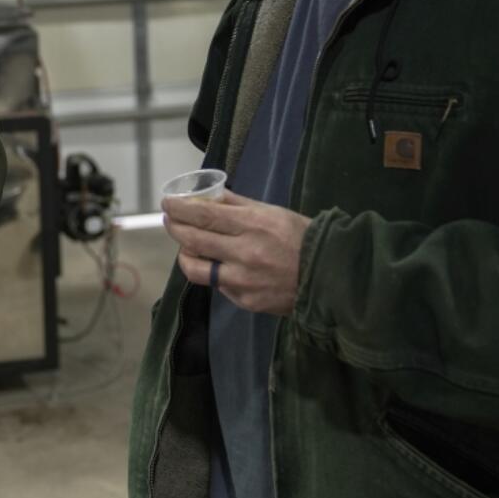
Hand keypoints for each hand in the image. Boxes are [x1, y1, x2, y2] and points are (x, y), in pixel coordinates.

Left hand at [163, 190, 310, 314]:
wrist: (330, 278)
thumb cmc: (302, 238)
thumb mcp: (273, 212)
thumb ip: (238, 205)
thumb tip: (210, 196)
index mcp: (252, 225)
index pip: (203, 215)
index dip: (179, 208)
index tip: (167, 203)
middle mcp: (243, 253)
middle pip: (193, 240)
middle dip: (174, 227)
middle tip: (169, 219)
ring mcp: (243, 281)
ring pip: (196, 268)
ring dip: (185, 254)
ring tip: (187, 245)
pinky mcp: (245, 301)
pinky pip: (217, 285)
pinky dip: (212, 273)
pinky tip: (217, 265)